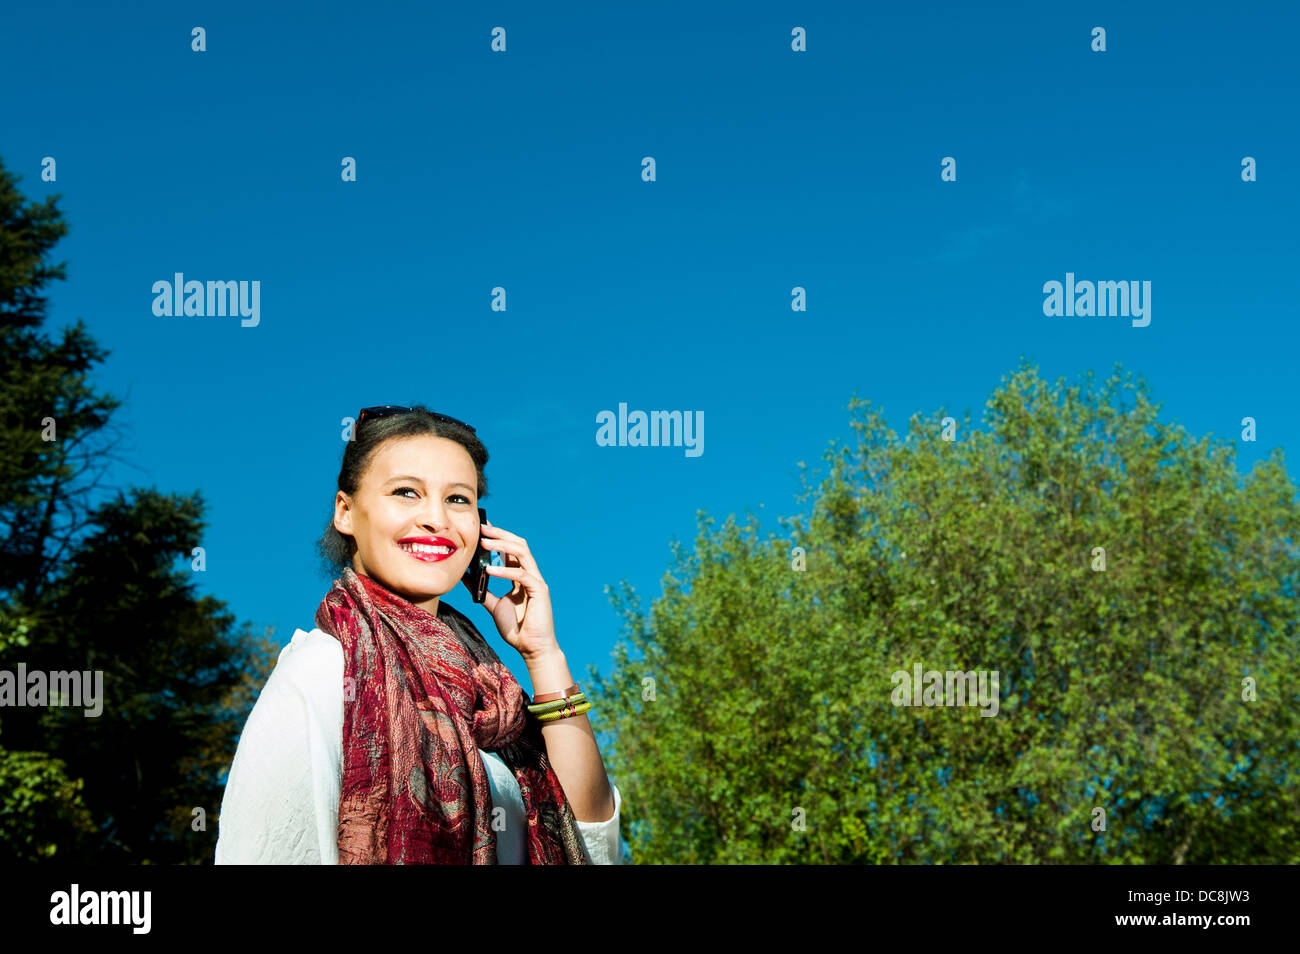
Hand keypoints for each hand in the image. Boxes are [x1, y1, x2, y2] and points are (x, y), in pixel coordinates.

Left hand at [470, 519, 559, 660]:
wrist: (531, 648)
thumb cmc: (516, 628)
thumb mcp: (493, 604)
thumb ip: (481, 590)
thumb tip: (465, 576)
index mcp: (520, 577)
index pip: (510, 550)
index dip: (498, 537)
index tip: (481, 527)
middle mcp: (530, 575)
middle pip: (518, 545)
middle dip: (500, 534)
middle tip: (482, 528)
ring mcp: (536, 581)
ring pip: (522, 553)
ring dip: (503, 545)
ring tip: (484, 543)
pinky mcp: (539, 590)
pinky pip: (521, 574)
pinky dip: (505, 570)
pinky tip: (489, 569)